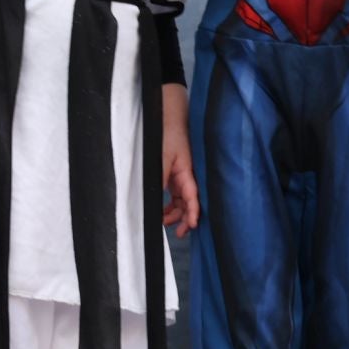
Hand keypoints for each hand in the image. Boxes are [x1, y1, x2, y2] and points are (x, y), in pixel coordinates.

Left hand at [161, 82, 198, 234]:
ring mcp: (181, 175)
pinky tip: (163, 208)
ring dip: (175, 212)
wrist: (168, 115)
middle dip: (184, 219)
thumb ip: (159, 179)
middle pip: (189, 203)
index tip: (191, 226)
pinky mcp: (175, 172)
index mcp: (187, 173)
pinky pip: (176, 193)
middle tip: (177, 233)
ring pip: (182, 200)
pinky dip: (171, 203)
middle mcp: (187, 176)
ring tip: (164, 221)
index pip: (193, 198)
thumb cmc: (169, 133)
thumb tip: (155, 200)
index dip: (193, 213)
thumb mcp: (161, 158)